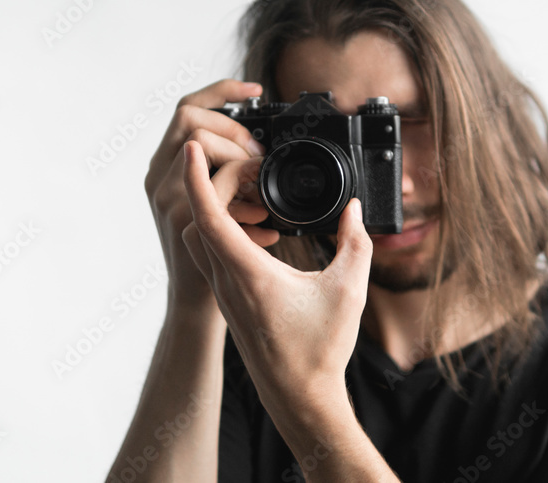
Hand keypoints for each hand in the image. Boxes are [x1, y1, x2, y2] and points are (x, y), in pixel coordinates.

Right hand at [144, 79, 274, 313]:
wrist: (200, 306)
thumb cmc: (216, 255)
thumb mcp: (217, 206)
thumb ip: (228, 177)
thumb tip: (261, 155)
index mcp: (168, 168)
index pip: (187, 109)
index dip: (221, 91)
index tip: (256, 90)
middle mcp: (159, 178)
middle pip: (190, 119)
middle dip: (232, 129)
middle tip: (259, 157)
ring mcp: (166, 199)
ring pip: (199, 146)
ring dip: (237, 159)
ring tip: (261, 190)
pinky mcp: (181, 222)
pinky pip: (214, 190)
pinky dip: (247, 203)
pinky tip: (266, 227)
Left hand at [180, 138, 373, 413]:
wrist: (300, 400)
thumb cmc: (320, 352)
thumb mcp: (349, 290)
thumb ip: (354, 242)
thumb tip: (353, 209)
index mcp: (248, 274)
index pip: (209, 216)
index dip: (197, 177)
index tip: (193, 147)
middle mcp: (227, 282)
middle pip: (200, 219)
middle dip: (212, 183)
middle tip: (243, 166)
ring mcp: (225, 293)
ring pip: (203, 238)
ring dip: (217, 209)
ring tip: (248, 193)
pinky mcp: (230, 301)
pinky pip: (213, 254)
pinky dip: (225, 231)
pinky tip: (257, 230)